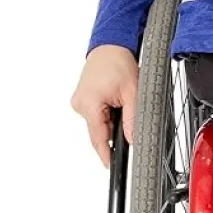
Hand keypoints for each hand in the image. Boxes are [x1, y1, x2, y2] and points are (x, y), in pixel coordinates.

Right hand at [70, 44, 138, 167]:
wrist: (110, 44)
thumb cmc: (118, 62)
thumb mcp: (133, 92)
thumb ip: (133, 119)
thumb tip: (133, 140)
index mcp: (89, 105)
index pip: (98, 139)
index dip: (106, 155)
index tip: (111, 167)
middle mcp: (80, 105)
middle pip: (99, 131)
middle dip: (114, 130)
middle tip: (127, 113)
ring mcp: (79, 102)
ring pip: (99, 123)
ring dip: (111, 119)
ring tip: (121, 99)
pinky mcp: (83, 99)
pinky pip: (96, 114)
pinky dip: (107, 112)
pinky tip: (115, 99)